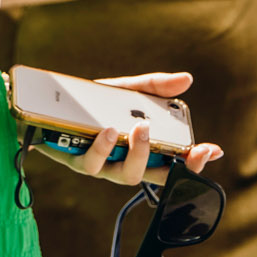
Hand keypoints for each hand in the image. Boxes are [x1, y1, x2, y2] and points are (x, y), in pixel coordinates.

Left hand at [31, 72, 223, 185]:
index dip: (194, 163)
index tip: (213, 149)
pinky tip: (107, 130)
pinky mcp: (74, 160)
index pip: (172, 164)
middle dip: (172, 166)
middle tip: (185, 147)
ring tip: (140, 130)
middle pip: (151, 177)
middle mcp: (121, 163)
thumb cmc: (89, 104)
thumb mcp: (124, 90)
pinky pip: (91, 163)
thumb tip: (187, 80)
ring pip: (123, 176)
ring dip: (137, 155)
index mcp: (138, 149)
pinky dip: (102, 148)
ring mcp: (99, 166)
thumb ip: (154, 87)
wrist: (44, 103)